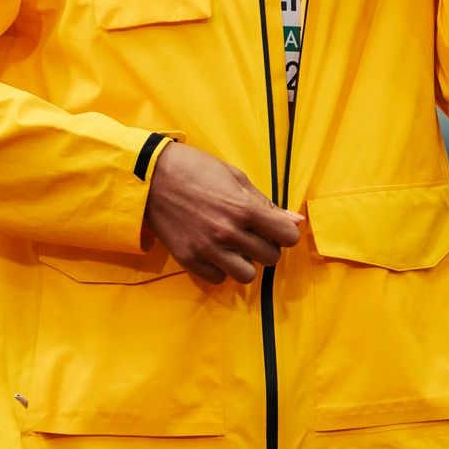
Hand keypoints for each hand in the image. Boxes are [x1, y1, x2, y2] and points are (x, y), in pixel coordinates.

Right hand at [140, 141, 303, 284]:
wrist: (152, 176)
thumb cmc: (197, 170)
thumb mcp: (237, 178)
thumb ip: (266, 203)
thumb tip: (296, 221)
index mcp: (245, 209)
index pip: (288, 237)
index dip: (286, 233)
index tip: (275, 228)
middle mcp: (228, 233)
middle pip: (270, 257)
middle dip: (266, 246)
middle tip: (252, 234)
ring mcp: (207, 249)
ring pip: (246, 275)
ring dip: (245, 262)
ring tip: (234, 246)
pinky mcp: (188, 259)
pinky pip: (218, 278)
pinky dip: (220, 268)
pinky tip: (214, 250)